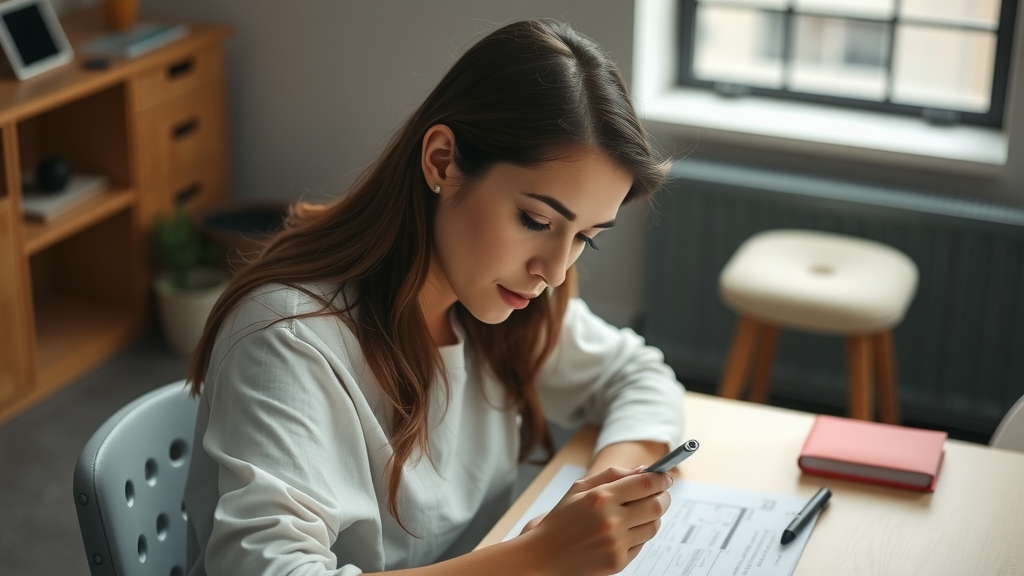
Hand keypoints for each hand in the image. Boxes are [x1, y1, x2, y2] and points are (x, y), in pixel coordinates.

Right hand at [519, 466, 671, 575]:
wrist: (544, 557)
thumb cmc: (561, 520)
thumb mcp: (578, 489)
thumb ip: (611, 475)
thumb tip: (643, 470)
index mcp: (600, 497)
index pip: (645, 484)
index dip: (661, 479)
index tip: (665, 477)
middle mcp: (611, 520)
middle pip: (657, 505)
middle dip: (664, 497)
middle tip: (661, 494)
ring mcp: (616, 543)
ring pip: (653, 526)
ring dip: (653, 517)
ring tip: (640, 513)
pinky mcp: (618, 562)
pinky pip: (641, 545)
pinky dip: (638, 536)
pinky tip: (624, 532)